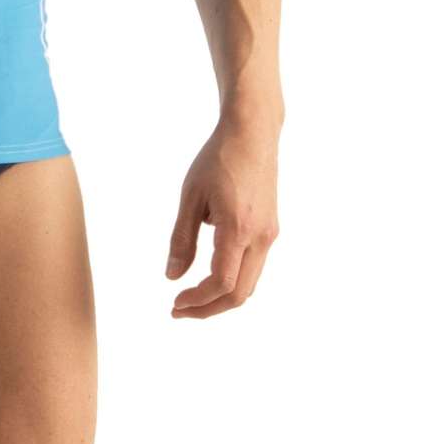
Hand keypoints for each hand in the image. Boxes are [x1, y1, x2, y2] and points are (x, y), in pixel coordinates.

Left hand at [165, 119, 279, 317]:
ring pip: (250, 283)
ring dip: (222, 297)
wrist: (252, 134)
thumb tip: (172, 277)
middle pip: (240, 294)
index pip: (222, 283)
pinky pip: (254, 266)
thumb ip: (182, 238)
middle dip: (209, 308)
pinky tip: (210, 273)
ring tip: (191, 296)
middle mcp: (260, 237)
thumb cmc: (218, 159)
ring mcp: (269, 234)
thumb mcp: (190, 196)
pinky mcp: (270, 229)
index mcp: (238, 228)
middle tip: (179, 309)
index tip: (174, 303)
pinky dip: (233, 279)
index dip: (197, 301)